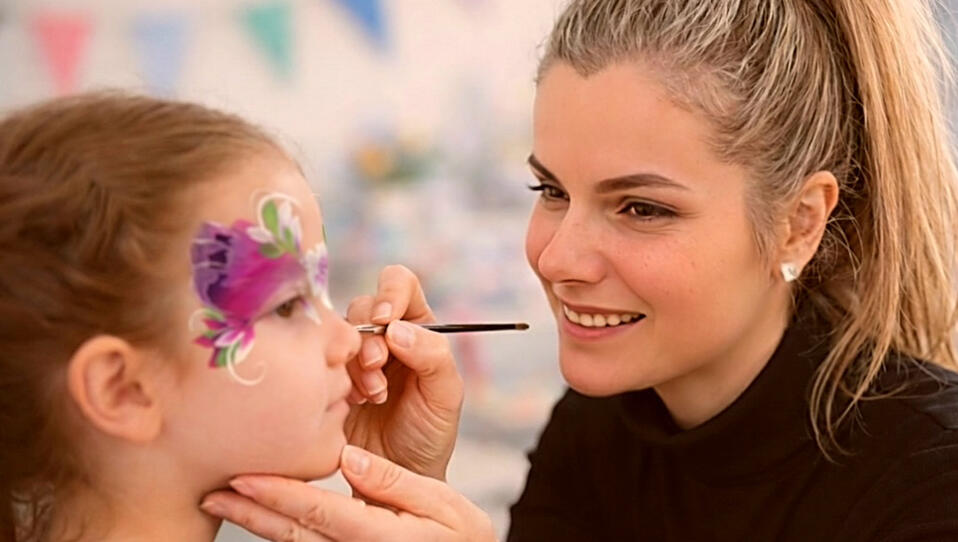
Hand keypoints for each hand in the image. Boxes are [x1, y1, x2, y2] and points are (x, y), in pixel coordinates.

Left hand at [202, 445, 496, 541]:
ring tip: (223, 500)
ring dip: (256, 523)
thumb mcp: (442, 503)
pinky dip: (280, 534)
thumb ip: (395, 482)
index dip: (277, 493)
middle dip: (250, 511)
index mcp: (379, 535)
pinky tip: (262, 518)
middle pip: (293, 533)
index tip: (243, 475)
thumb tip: (349, 457)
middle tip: (212, 491)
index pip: (316, 511)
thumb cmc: (461, 536)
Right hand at [344, 265, 463, 479]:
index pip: (400, 284)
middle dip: (369, 338)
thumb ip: (433, 356)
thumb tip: (398, 329)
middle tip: (377, 371)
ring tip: (371, 395)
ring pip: (338, 332)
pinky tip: (352, 403)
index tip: (386, 322)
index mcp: (418, 327)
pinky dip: (335, 378)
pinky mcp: (328, 376)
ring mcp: (353, 355)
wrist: (398, 477)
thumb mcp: (445, 395)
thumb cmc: (428, 433)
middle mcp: (384, 334)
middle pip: (363, 306)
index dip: (390, 294)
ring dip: (354, 362)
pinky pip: (319, 359)